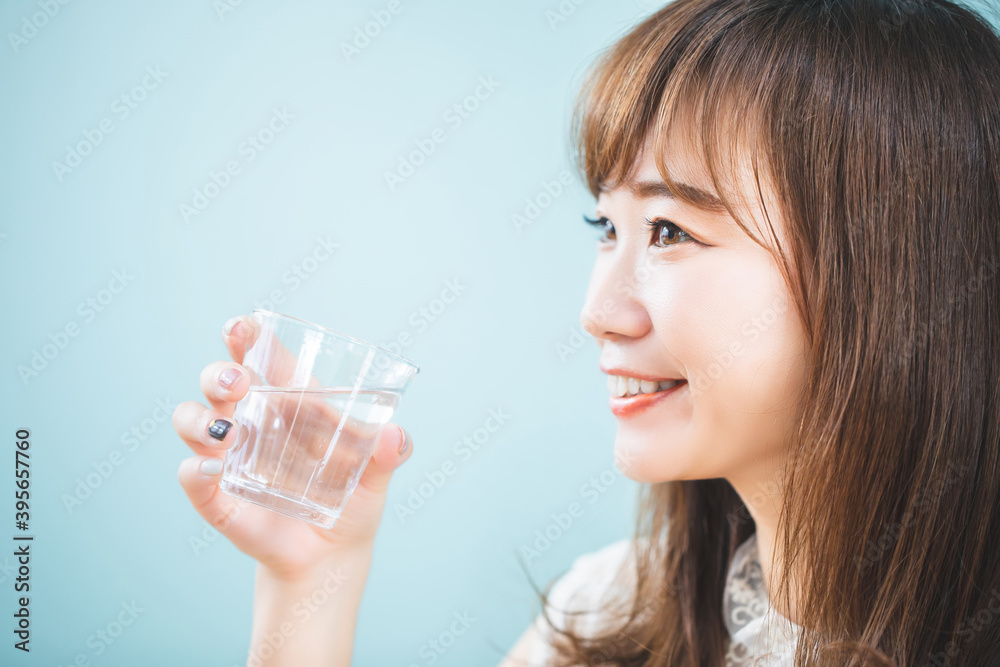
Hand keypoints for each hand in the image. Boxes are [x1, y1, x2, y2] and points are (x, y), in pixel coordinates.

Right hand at [172, 315, 413, 579]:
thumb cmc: (352, 500)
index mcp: (289, 402)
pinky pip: (192, 478)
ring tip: (227, 432)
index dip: (244, 336)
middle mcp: (251, 421)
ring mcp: (229, 458)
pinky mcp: (217, 497)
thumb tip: (397, 436)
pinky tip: (208, 469)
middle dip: (219, 373)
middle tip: (239, 382)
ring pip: (191, 421)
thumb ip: (389, 453)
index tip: (240, 325)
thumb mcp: (376, 474)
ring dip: (199, 419)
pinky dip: (194, 471)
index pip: (260, 357)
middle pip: (218, 381)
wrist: (332, 557)